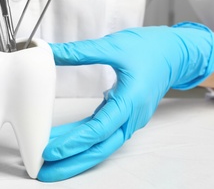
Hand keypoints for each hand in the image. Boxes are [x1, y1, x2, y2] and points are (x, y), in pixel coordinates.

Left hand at [38, 23, 213, 181]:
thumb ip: (80, 52)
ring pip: (101, 144)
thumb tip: (49, 52)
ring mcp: (128, 119)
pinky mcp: (123, 116)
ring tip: (49, 162)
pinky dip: (82, 140)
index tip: (50, 151)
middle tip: (44, 171)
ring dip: (76, 155)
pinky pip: (101, 133)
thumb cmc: (147, 49)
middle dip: (72, 161)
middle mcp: (131, 117)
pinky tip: (63, 139)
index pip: (99, 130)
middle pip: (99, 148)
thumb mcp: (113, 47)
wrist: (173, 53)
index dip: (73, 142)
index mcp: (130, 101)